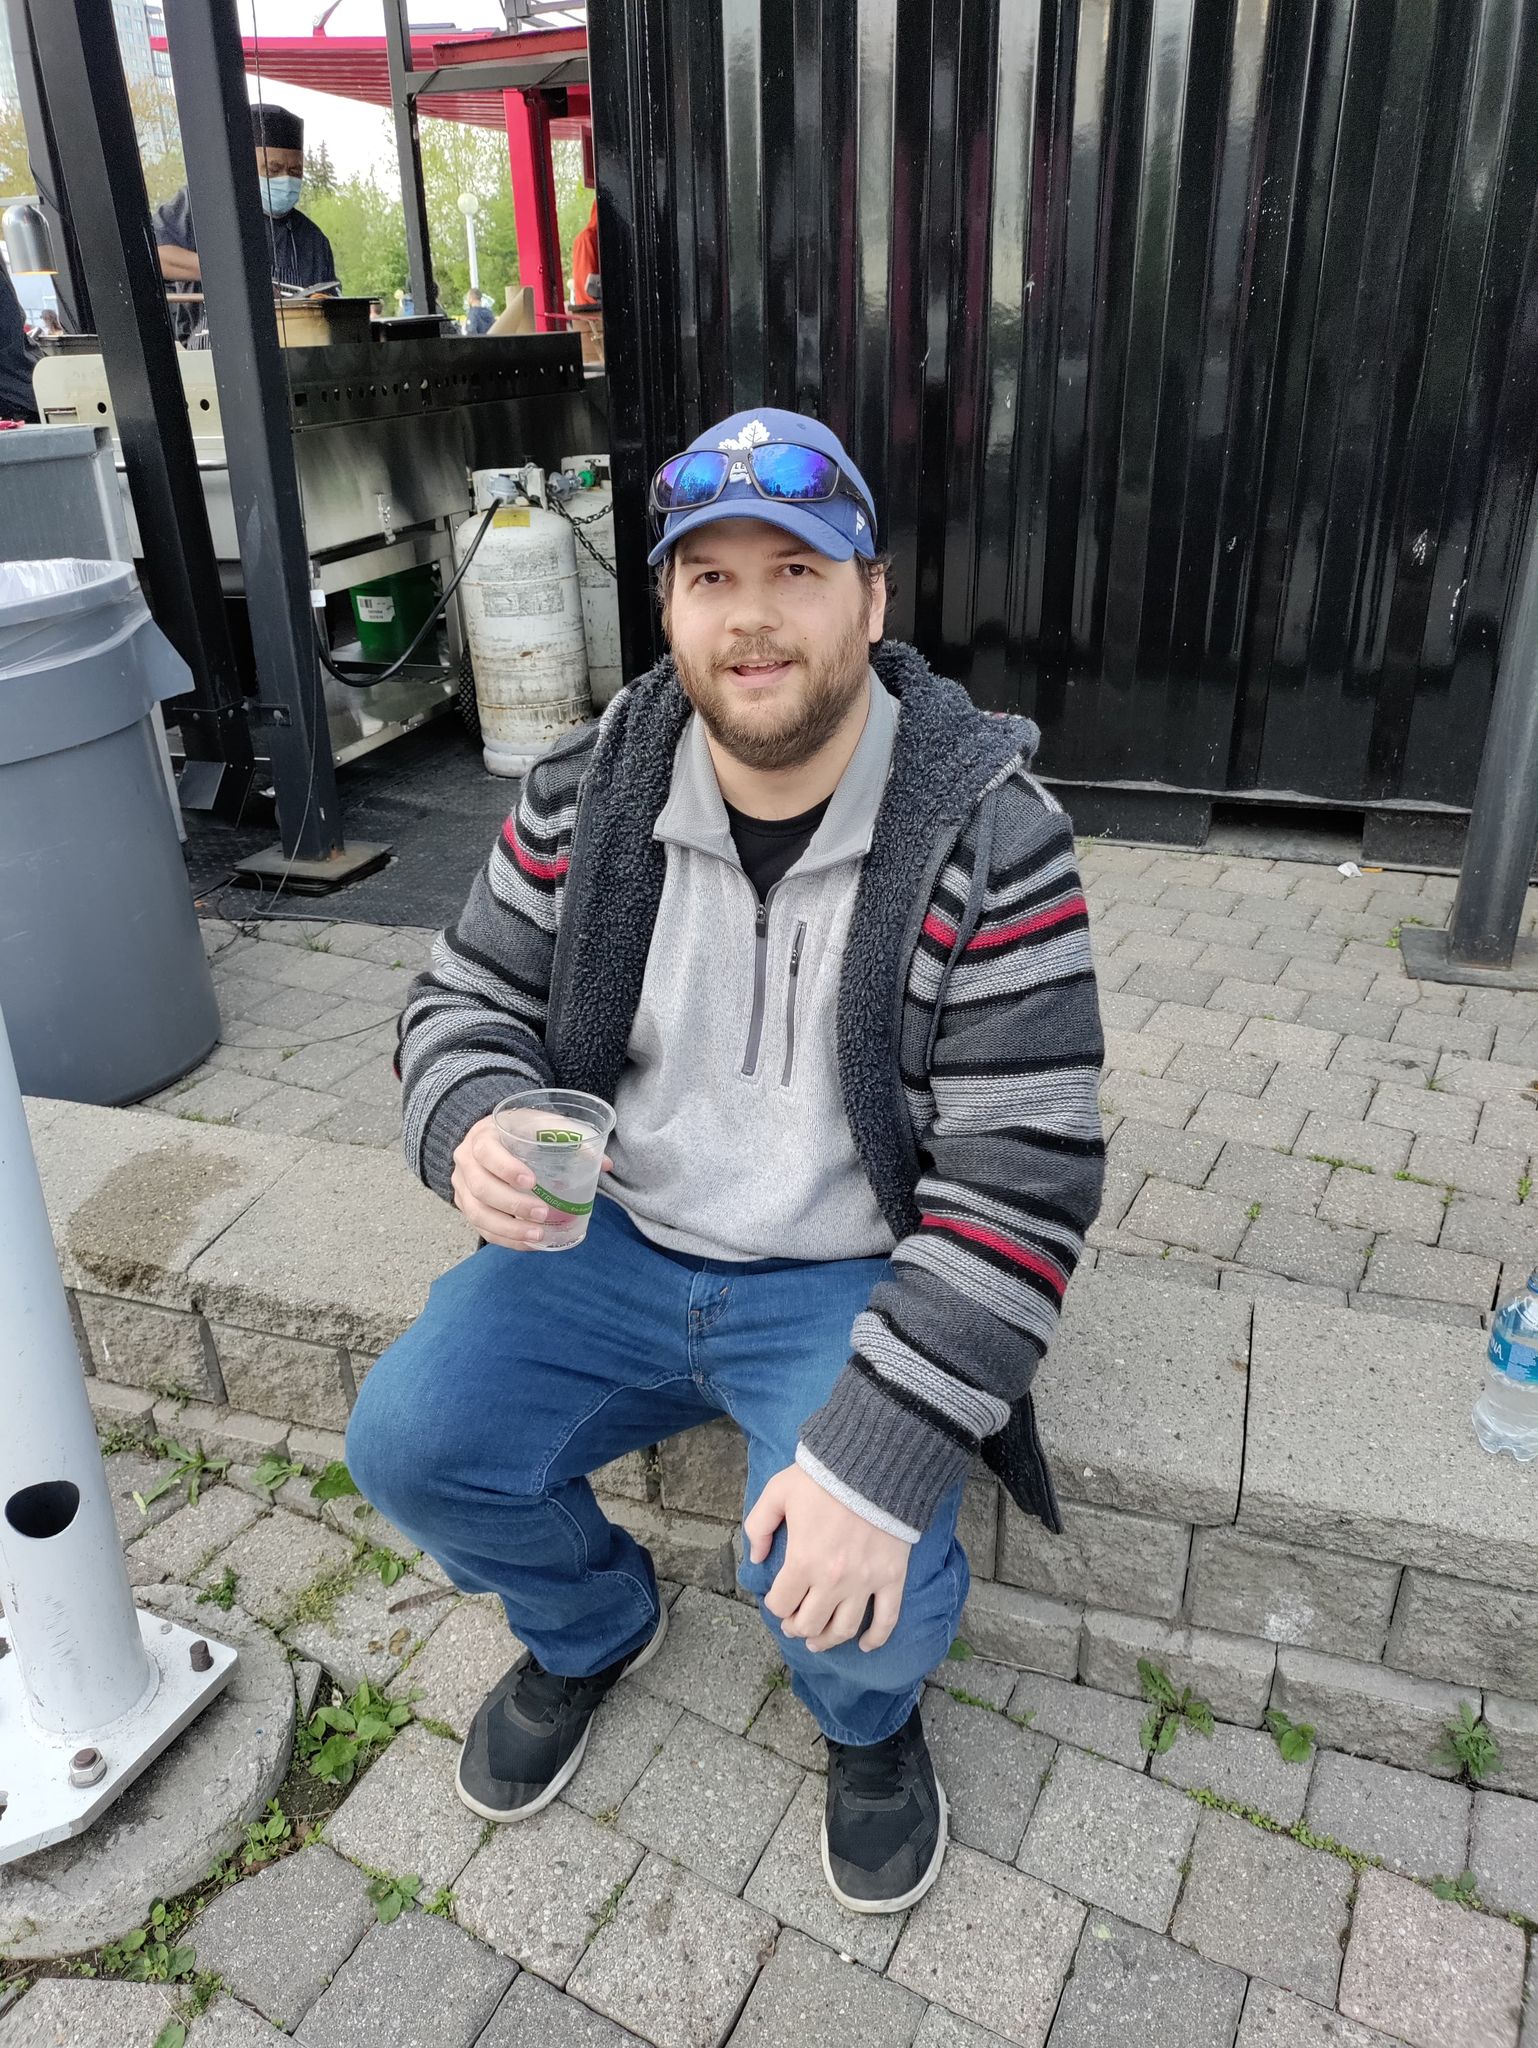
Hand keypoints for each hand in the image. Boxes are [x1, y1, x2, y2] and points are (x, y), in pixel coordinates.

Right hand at [450, 1113, 610, 1249]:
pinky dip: (506, 1239)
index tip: (532, 1182)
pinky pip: (482, 1228)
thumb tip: (604, 1164)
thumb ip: (570, 1138)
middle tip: (543, 1213)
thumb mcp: (541, 1124)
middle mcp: (465, 1163)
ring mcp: (462, 1187)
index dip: (506, 1169)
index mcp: (482, 1137)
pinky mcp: (467, 1207)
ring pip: (478, 1214)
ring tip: (538, 1235)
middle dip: (513, 1205)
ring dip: (509, 1229)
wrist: (491, 1137)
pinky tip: (530, 1243)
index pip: (486, 1153)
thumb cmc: (519, 1130)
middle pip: (481, 1189)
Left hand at [744, 1463, 910, 1652]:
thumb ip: (759, 1525)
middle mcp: (833, 1581)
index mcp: (802, 1562)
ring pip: (843, 1629)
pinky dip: (876, 1639)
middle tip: (793, 1624)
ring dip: (827, 1640)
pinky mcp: (892, 1577)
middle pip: (810, 1624)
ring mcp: (865, 1582)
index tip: (777, 1600)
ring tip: (818, 1641)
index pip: (781, 1604)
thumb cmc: (824, 1477)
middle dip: (796, 1628)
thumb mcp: (778, 1491)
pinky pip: (886, 1619)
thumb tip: (757, 1557)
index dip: (775, 1606)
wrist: (876, 1464)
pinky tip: (865, 1646)